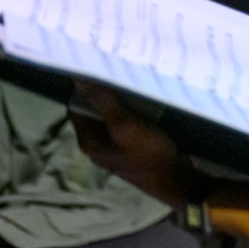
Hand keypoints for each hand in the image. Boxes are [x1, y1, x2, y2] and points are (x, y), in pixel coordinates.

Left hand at [67, 80, 191, 209]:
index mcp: (88, 140)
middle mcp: (96, 144)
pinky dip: (128, 110)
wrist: (173, 180)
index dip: (83, 87)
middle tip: (115, 69)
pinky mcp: (128, 147)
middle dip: (102, 91)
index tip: (96, 67)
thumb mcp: (125, 124)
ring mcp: (113, 146)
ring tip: (128, 79)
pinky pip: (122, 123)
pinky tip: (140, 99)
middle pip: (92, 111)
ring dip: (117, 100)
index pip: (75, 106)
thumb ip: (103, 101)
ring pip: (109, 116)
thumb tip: (78, 78)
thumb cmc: (147, 153)